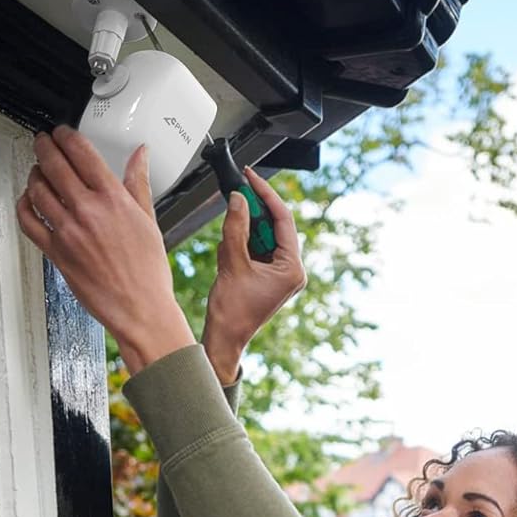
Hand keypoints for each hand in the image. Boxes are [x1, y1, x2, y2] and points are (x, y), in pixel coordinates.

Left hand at [15, 127, 192, 365]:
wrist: (140, 308)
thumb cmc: (148, 272)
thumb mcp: (149, 220)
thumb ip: (138, 182)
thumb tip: (139, 156)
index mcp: (113, 199)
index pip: (81, 153)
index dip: (67, 136)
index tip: (63, 133)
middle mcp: (88, 211)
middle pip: (54, 165)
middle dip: (44, 147)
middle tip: (43, 142)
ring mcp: (68, 231)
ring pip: (37, 189)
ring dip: (33, 173)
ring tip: (36, 169)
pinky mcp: (56, 252)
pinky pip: (28, 221)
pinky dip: (23, 205)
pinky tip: (28, 200)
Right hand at [204, 166, 305, 365]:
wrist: (224, 339)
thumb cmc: (232, 313)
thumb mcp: (232, 264)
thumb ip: (235, 229)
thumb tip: (238, 200)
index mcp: (292, 268)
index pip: (283, 219)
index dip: (265, 194)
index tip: (250, 177)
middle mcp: (291, 270)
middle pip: (274, 226)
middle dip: (252, 214)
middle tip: (234, 197)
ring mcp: (281, 273)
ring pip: (263, 236)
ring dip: (243, 232)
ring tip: (228, 248)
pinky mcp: (268, 275)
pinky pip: (256, 249)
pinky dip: (241, 244)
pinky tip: (229, 256)